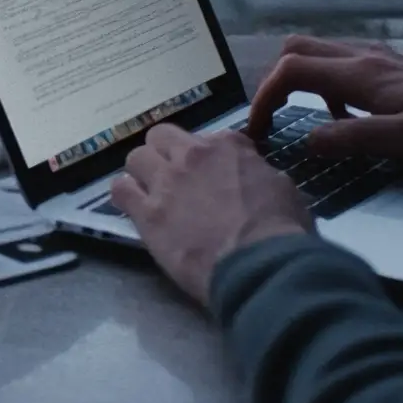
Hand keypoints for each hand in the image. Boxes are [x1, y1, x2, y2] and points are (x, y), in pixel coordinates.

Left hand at [111, 124, 310, 302]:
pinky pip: (120, 189)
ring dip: (143, 172)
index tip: (213, 175)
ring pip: (136, 157)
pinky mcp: (147, 213)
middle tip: (174, 178)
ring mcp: (165, 182)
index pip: (209, 137)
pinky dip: (125, 194)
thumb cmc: (280, 230)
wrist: (259, 265)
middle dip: (165, 153)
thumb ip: (258, 172)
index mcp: (226, 146)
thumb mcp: (282, 187)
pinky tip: (134, 207)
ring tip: (151, 193)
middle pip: (161, 137)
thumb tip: (251, 174)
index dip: (209, 157)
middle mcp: (190, 155)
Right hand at [248, 35, 402, 171]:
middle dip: (274, 81)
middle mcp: (366, 57)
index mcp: (362, 73)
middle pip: (297, 49)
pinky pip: (343, 66)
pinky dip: (327, 87)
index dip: (264, 97)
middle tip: (271, 119)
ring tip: (304, 123)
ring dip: (299, 83)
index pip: (292, 69)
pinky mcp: (392, 69)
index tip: (257, 129)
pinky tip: (345, 119)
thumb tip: (306, 142)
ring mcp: (380, 59)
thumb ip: (351, 139)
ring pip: (319, 55)